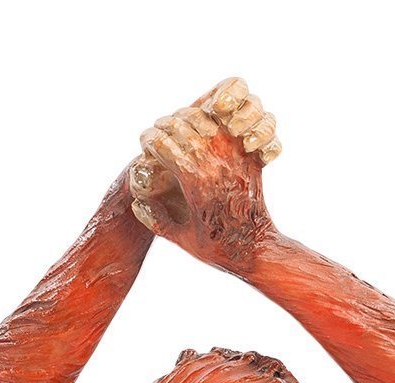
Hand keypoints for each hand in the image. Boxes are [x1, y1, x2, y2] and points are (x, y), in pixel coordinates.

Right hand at [129, 78, 280, 270]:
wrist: (257, 249)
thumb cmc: (218, 248)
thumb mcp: (182, 239)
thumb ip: (156, 220)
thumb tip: (137, 201)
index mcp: (195, 183)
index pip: (164, 144)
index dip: (150, 140)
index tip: (145, 144)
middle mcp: (214, 165)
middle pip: (183, 126)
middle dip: (166, 126)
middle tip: (159, 131)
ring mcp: (234, 158)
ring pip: (206, 121)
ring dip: (189, 120)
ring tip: (179, 126)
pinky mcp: (249, 158)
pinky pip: (229, 129)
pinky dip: (215, 123)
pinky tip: (205, 128)